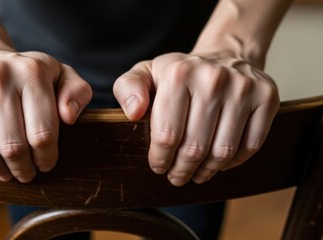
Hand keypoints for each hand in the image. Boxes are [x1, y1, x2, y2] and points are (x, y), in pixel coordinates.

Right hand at [0, 48, 91, 182]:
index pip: (42, 134)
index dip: (46, 158)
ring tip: (7, 171)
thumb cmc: (26, 74)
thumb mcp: (60, 75)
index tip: (45, 164)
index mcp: (31, 71)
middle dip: (23, 169)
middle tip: (26, 173)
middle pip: (13, 146)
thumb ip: (76, 93)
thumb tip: (68, 117)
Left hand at [113, 51, 278, 185]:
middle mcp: (214, 79)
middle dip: (182, 170)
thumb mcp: (146, 74)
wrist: (224, 56)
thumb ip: (129, 89)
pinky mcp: (267, 97)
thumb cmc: (180, 74)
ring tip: (196, 173)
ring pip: (223, 151)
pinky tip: (220, 161)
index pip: (167, 134)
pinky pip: (251, 145)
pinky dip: (233, 162)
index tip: (159, 166)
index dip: (160, 158)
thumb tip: (134, 112)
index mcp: (179, 73)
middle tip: (177, 176)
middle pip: (195, 147)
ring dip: (207, 171)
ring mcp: (244, 88)